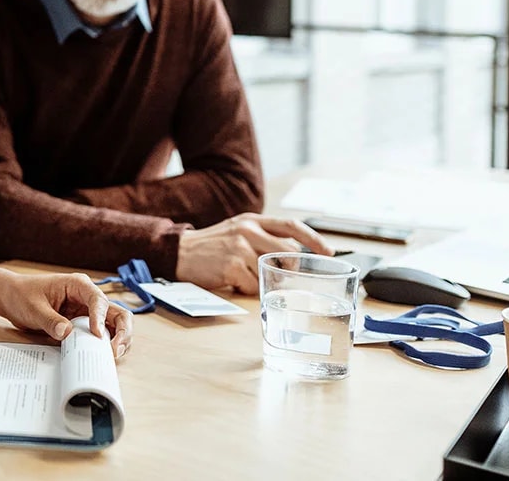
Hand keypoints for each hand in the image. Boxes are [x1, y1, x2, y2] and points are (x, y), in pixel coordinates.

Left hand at [0, 265, 131, 359]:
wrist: (12, 298)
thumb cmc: (22, 295)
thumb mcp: (33, 308)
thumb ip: (50, 320)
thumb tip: (67, 334)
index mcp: (78, 285)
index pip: (98, 300)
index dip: (100, 318)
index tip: (96, 335)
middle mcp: (88, 297)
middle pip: (117, 312)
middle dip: (122, 332)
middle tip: (114, 351)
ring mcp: (88, 312)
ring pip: (115, 325)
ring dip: (119, 340)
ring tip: (112, 356)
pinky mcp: (83, 324)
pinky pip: (102, 335)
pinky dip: (106, 345)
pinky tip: (102, 357)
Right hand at [175, 213, 333, 293]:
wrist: (179, 251)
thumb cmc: (212, 246)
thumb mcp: (238, 232)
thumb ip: (263, 238)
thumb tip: (295, 257)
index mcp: (253, 220)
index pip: (292, 226)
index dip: (314, 239)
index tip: (329, 252)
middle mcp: (248, 229)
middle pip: (288, 252)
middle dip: (291, 269)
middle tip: (285, 279)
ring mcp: (240, 247)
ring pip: (271, 271)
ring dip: (262, 280)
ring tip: (244, 276)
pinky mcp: (232, 265)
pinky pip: (253, 285)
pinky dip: (247, 288)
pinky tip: (233, 281)